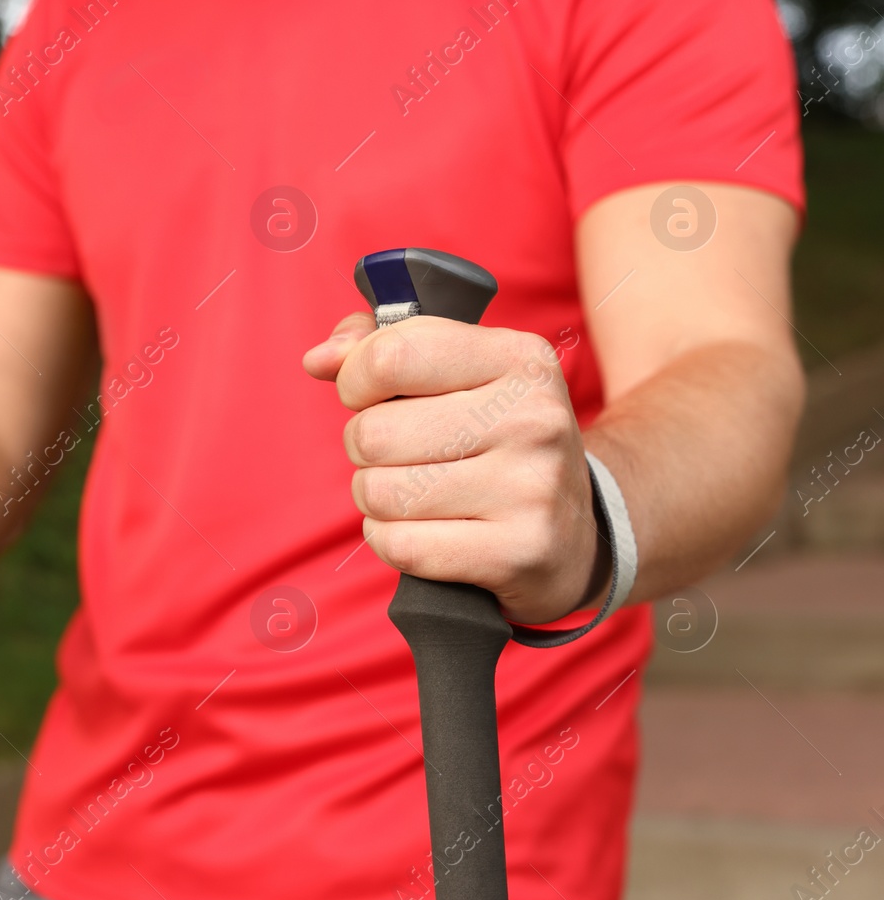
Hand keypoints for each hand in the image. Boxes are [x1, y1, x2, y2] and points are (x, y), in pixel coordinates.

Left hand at [303, 312, 607, 624]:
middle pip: (374, 432)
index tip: (369, 395)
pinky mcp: (520, 552)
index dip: (356, 379)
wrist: (580, 533)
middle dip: (365, 448)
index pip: (393, 354)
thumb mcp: (461, 376)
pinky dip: (392, 543)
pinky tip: (426, 533)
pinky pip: (401, 546)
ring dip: (377, 500)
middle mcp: (533, 418)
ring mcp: (532, 488)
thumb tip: (319, 358)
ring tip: (416, 495)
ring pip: (380, 493)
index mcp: (519, 358)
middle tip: (402, 456)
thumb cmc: (496, 443)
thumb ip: (383, 346)